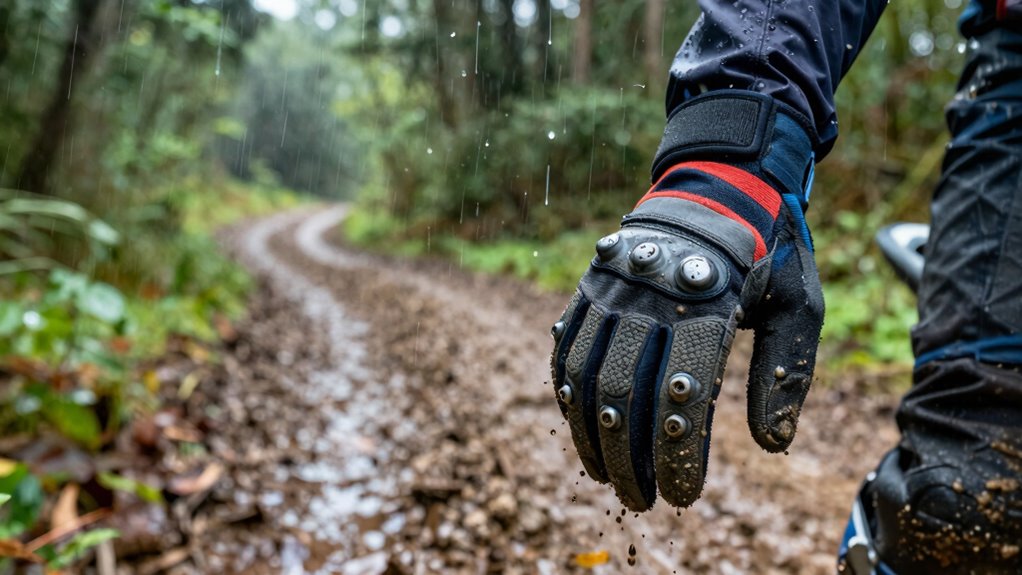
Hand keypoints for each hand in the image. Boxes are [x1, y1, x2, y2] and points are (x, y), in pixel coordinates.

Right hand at [549, 92, 823, 510]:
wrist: (722, 183)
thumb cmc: (768, 253)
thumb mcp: (799, 304)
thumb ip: (785, 373)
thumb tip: (772, 445)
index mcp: (707, 300)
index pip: (681, 392)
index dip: (678, 451)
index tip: (685, 493)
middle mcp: (649, 294)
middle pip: (622, 391)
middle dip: (629, 456)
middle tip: (644, 500)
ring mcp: (612, 288)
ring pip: (585, 374)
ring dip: (591, 434)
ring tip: (608, 477)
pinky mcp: (590, 285)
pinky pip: (567, 347)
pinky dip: (569, 394)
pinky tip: (582, 428)